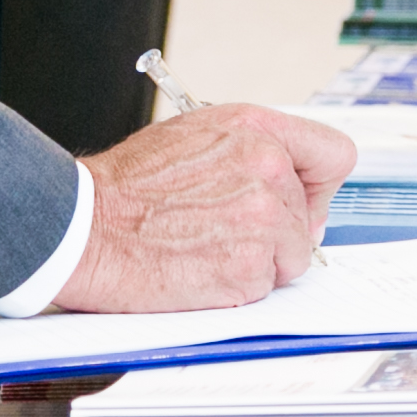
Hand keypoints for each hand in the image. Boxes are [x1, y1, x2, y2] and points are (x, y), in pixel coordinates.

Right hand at [52, 102, 357, 312]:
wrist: (83, 227)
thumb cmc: (126, 187)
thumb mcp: (195, 137)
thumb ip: (250, 153)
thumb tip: (290, 189)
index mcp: (256, 128)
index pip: (334, 155)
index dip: (320, 185)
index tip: (302, 201)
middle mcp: (268, 167)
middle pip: (309, 217)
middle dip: (277, 232)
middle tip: (224, 233)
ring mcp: (263, 219)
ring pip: (292, 256)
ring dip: (257, 262)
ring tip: (204, 248)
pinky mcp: (249, 266)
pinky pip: (265, 287)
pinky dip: (236, 288)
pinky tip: (197, 268)